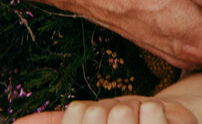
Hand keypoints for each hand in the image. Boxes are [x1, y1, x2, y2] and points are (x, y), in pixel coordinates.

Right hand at [16, 97, 196, 123]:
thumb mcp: (87, 123)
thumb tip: (16, 123)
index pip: (75, 113)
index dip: (86, 111)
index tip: (96, 115)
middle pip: (96, 112)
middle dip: (109, 108)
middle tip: (119, 118)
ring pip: (120, 111)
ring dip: (132, 108)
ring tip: (137, 119)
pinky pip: (151, 111)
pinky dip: (153, 108)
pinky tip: (155, 117)